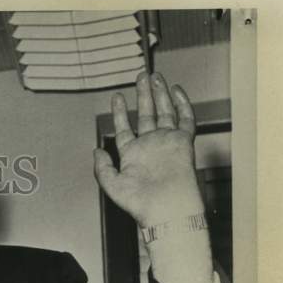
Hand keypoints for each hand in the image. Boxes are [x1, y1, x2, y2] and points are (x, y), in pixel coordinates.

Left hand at [93, 71, 204, 228]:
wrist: (165, 206)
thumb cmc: (140, 202)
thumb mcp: (111, 184)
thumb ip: (102, 167)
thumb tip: (96, 151)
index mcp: (132, 155)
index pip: (125, 128)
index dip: (120, 112)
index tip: (116, 96)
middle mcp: (150, 146)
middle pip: (147, 114)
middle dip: (143, 95)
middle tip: (140, 76)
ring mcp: (167, 142)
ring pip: (165, 112)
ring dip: (159, 94)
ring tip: (154, 76)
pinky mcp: (183, 142)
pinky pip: (185, 119)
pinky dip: (182, 103)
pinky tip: (176, 90)